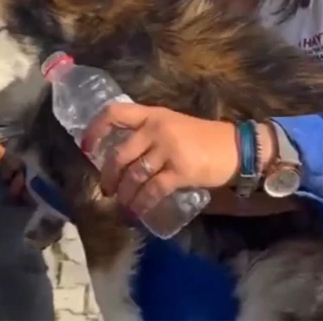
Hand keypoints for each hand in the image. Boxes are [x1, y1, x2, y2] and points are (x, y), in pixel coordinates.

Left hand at [81, 103, 284, 217]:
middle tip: (107, 188)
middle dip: (109, 175)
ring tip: (123, 202)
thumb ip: (148, 134)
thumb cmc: (202, 139)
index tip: (87, 147)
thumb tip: (120, 156)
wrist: (235, 149)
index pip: (114, 113)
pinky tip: (139, 209)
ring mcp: (168, 149)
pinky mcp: (180, 170)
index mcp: (152, 115)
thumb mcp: (172, 126)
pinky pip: (152, 189)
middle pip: (119, 153)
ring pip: (134, 174)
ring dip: (125, 193)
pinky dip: (143, 202)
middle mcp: (156, 129)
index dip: (95, 130)